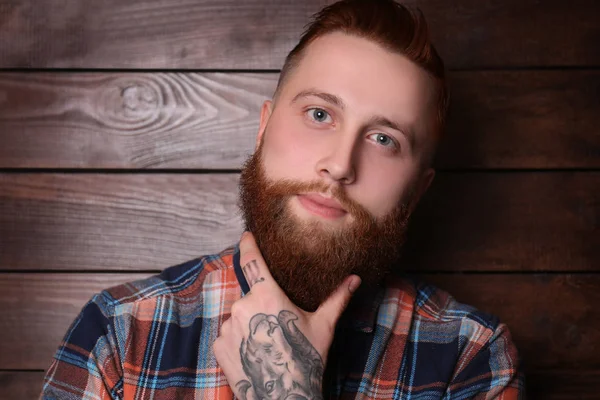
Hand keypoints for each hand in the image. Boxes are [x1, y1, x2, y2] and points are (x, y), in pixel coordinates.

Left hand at [213, 232, 360, 399]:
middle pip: (249, 294)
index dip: (248, 244)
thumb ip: (336, 298)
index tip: (245, 235)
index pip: (252, 261)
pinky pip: (227, 334)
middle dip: (261, 303)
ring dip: (249, 322)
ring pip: (238, 315)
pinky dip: (238, 339)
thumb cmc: (305, 360)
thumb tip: (355, 278)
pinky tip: (255, 353)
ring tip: (268, 343)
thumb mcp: (323, 326)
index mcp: (266, 295)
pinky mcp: (218, 345)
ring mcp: (227, 327)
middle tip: (276, 322)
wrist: (284, 397)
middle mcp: (242, 306)